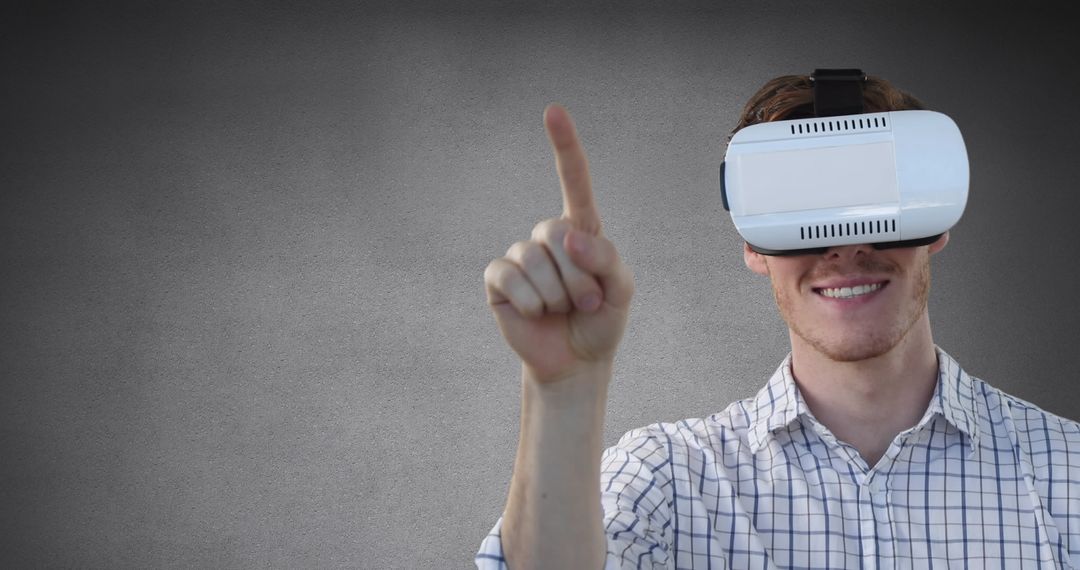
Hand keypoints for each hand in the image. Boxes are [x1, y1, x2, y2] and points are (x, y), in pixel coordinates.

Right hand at [484, 104, 633, 383]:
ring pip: (536, 261)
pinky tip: (535, 314)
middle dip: (579, 277)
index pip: (574, 181)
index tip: (552, 111)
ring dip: (557, 296)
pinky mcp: (498, 280)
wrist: (576, 362)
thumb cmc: (601, 321)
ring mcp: (520, 257)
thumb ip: (606, 256)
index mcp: (581, 229)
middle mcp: (548, 237)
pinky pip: (511, 279)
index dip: (564, 146)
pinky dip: (530, 303)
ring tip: (563, 311)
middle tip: (587, 303)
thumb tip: (568, 237)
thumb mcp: (622, 288)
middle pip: (559, 233)